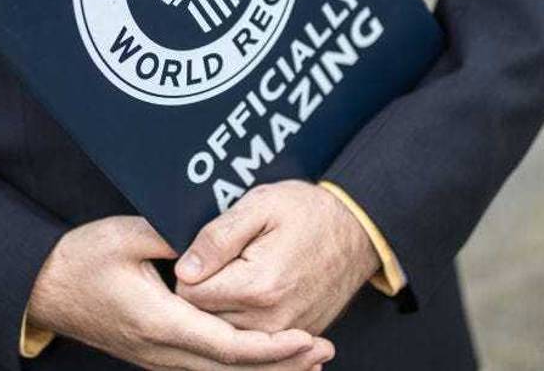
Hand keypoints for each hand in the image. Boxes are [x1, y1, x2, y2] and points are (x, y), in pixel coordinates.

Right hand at [26, 215, 335, 369]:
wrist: (42, 288)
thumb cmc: (80, 259)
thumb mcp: (126, 235)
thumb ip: (174, 236)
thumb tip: (213, 239)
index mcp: (159, 321)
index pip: (227, 347)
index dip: (272, 348)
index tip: (307, 339)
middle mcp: (161, 350)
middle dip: (281, 365)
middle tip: (324, 352)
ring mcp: (156, 358)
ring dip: (264, 369)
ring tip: (306, 360)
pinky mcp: (153, 355)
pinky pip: (204, 370)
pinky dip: (238, 367)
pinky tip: (259, 359)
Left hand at [174, 181, 379, 334]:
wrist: (359, 231)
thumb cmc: (309, 213)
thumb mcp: (260, 206)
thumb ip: (217, 238)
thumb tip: (184, 269)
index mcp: (257, 286)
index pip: (189, 295)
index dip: (188, 272)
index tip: (200, 255)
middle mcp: (270, 319)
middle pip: (204, 318)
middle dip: (203, 292)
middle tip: (220, 262)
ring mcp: (284, 333)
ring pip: (225, 332)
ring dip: (223, 307)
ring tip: (238, 274)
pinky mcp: (294, 337)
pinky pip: (251, 336)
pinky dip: (245, 317)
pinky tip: (255, 291)